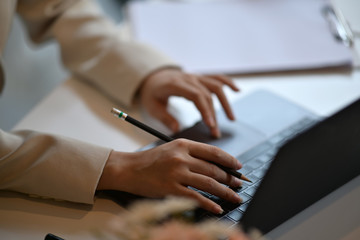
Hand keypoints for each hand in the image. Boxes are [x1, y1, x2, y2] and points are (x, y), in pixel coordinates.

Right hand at [97, 139, 242, 213]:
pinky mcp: (170, 189)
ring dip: (225, 192)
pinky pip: (195, 197)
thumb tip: (216, 165)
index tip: (239, 167)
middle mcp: (181, 157)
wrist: (129, 169)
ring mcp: (176, 173)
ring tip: (235, 197)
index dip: (229, 160)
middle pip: (213, 169)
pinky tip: (217, 208)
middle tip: (239, 185)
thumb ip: (192, 154)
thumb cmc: (151, 160)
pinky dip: (209, 204)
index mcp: (183, 144)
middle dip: (230, 178)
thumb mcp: (172, 149)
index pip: (213, 152)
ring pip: (208, 183)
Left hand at [138, 68, 239, 137]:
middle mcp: (189, 78)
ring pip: (216, 86)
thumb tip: (177, 130)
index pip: (196, 96)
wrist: (152, 77)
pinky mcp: (200, 77)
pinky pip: (217, 77)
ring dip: (225, 103)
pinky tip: (237, 90)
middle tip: (216, 133)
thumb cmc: (152, 93)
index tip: (211, 125)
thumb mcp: (152, 106)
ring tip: (231, 119)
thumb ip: (164, 118)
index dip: (206, 110)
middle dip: (214, 115)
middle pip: (208, 95)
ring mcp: (196, 76)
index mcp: (176, 84)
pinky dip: (228, 83)